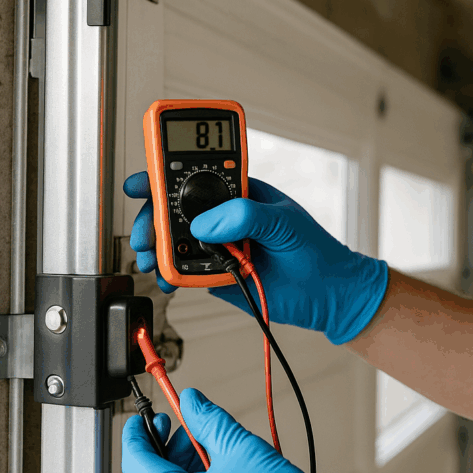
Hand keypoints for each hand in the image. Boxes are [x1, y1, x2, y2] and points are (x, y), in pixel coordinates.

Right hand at [123, 172, 387, 343]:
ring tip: (151, 258)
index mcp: (239, 193)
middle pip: (174, 209)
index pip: (195, 176)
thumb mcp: (285, 223)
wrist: (330, 297)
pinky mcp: (216, 275)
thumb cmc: (318, 252)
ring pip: (174, 241)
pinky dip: (170, 274)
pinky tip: (168, 278)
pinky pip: (184, 272)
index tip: (142, 182)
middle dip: (151, 218)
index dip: (164, 174)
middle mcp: (224, 218)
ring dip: (156, 247)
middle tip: (145, 232)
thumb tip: (205, 222)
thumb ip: (246, 216)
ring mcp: (218, 246)